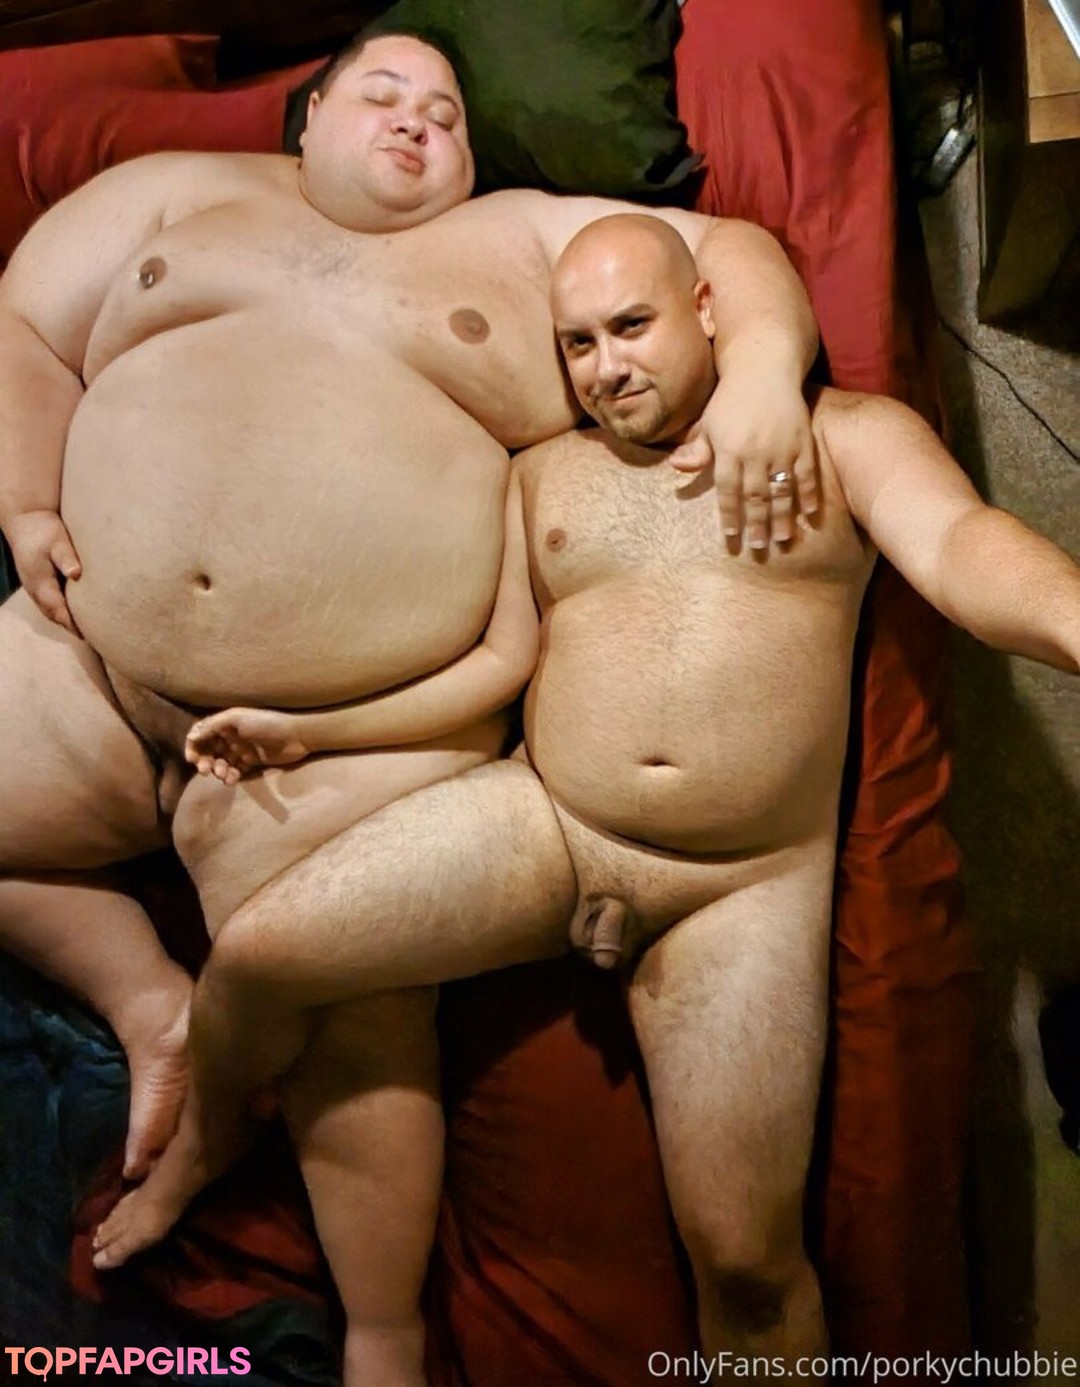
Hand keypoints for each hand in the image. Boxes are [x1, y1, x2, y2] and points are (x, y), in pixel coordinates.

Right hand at [5, 508, 81, 631]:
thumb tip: (76, 573)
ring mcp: (34, 587)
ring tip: (88, 632)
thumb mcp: (56, 540)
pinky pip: (50, 604)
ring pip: (51, 611)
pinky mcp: (38, 582)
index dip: (73, 623)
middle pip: (54, 616)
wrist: (26, 518)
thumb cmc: (43, 528)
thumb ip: (66, 557)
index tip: (91, 634)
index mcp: (40, 583)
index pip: (58, 610)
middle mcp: (35, 589)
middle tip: (94, 638)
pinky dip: (62, 612)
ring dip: (66, 622)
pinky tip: (77, 614)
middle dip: (72, 628)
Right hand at [185, 707, 309, 784]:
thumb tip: (191, 736)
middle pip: (208, 751)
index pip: (201, 734)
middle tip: (206, 770)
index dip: (194, 746)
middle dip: (204, 761)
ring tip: (224, 774)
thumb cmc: (266, 723)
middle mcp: (230, 737)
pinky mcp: (250, 763)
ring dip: (218, 770)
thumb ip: (213, 726)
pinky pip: (234, 772)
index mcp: (225, 723)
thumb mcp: (237, 719)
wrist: (295, 736)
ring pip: (220, 763)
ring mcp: (240, 750)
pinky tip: (232, 780)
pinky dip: (230, 777)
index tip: (192, 759)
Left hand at [669, 368, 817, 549]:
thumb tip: (676, 468)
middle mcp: (755, 451)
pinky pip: (808, 474)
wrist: (764, 367)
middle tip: (759, 549)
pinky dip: (810, 494)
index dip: (730, 517)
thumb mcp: (708, 423)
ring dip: (783, 517)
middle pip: (756, 497)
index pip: (727, 492)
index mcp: (728, 449)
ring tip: (783, 540)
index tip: (732, 540)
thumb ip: (697, 450)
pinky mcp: (803, 440)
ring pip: (782, 490)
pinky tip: (812, 515)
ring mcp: (782, 447)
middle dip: (757, 525)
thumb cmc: (730, 399)